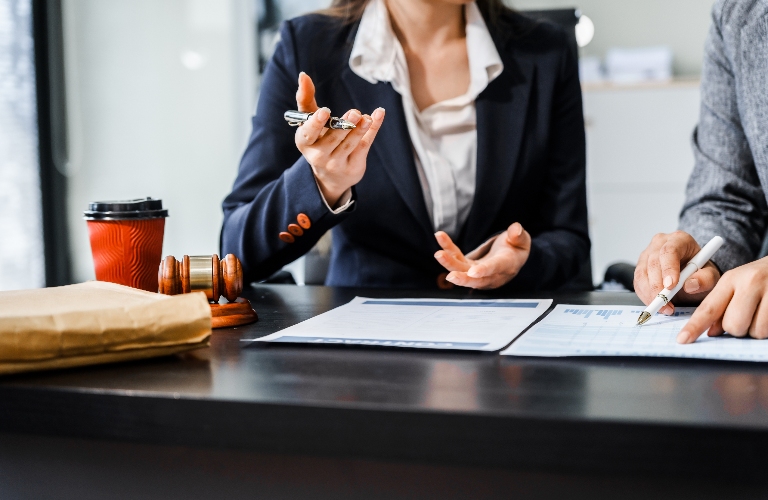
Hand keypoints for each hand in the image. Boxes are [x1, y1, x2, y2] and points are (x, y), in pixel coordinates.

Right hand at [294, 72, 384, 206]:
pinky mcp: (353, 167)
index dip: (316, 124)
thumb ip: (306, 100)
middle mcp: (318, 156)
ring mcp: (336, 163)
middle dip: (343, 127)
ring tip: (367, 117)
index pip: (308, 134)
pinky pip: (364, 146)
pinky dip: (372, 130)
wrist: (331, 176)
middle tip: (354, 113)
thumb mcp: (309, 123)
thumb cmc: (318, 140)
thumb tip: (303, 75)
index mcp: (305, 143)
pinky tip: (378, 115)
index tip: (325, 112)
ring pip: (349, 145)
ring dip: (359, 130)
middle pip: (332, 140)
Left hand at [433, 223, 530, 289]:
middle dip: (462, 278)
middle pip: (476, 280)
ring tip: (438, 254)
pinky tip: (440, 237)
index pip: (494, 269)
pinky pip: (457, 260)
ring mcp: (478, 273)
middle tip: (450, 276)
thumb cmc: (516, 248)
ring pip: (462, 271)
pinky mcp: (468, 269)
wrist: (511, 258)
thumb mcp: (522, 241)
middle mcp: (491, 274)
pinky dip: (448, 250)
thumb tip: (515, 229)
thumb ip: (519, 236)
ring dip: (449, 264)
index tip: (472, 272)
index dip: (484, 271)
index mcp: (506, 266)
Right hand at [634, 231, 720, 314]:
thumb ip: (705, 279)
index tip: (671, 286)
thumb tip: (690, 285)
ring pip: (642, 274)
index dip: (668, 268)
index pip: (669, 251)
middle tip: (666, 303)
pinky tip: (657, 304)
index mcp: (679, 239)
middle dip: (657, 286)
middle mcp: (660, 243)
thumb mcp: (711, 276)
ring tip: (664, 308)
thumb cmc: (701, 272)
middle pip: (653, 263)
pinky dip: (645, 296)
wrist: (692, 275)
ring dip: (650, 294)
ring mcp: (647, 254)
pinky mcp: (640, 267)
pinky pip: (637, 282)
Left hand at [678, 257, 767, 342]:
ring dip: (754, 329)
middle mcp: (750, 283)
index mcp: (731, 279)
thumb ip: (721, 306)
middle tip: (744, 316)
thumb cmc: (759, 278)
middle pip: (732, 325)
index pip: (708, 308)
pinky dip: (767, 329)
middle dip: (735, 328)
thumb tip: (711, 332)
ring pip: (753, 331)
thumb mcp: (737, 284)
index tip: (682, 339)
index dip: (694, 326)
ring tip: (760, 312)